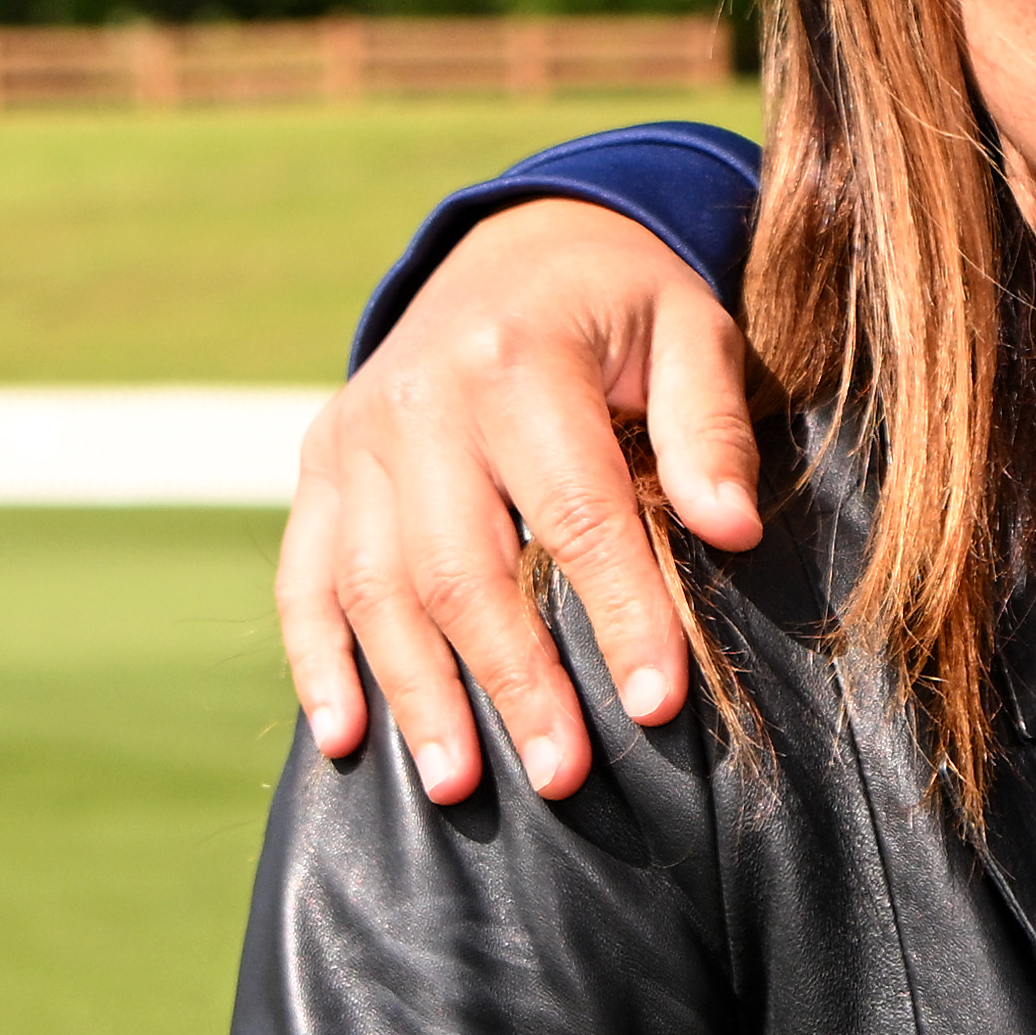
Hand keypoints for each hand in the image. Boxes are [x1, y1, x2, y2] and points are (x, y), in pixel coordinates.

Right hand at [277, 200, 766, 802]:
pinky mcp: (320, 469)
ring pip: (371, 585)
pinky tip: (347, 739)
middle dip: (515, 680)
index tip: (660, 704)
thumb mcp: (691, 328)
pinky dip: (317, 661)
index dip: (619, 614)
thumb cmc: (624, 306)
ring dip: (415, 693)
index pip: (576, 513)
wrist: (514, 247)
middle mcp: (416, 400)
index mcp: (516, 361)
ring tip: (462, 787)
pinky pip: (303, 576)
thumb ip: (709, 425)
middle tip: (563, 776)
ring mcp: (353, 438)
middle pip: (462, 566)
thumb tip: (732, 530)